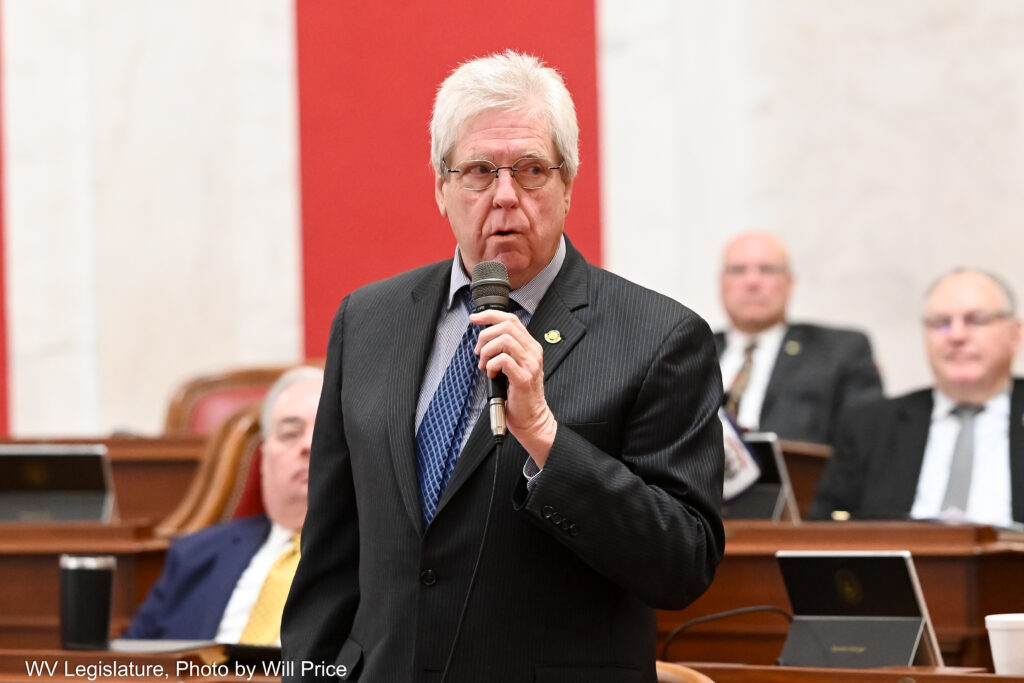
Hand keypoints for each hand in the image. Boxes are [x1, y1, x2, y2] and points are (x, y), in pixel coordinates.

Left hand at [470, 309, 556, 466]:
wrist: (532, 418)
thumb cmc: (519, 394)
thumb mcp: (514, 366)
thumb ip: (505, 351)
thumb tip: (484, 339)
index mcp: (530, 347)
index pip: (511, 319)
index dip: (490, 315)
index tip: (475, 318)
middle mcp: (533, 352)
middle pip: (506, 326)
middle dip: (485, 336)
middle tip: (479, 352)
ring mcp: (530, 364)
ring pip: (503, 340)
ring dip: (487, 351)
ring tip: (485, 365)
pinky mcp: (524, 378)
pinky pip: (502, 360)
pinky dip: (491, 365)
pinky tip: (491, 375)